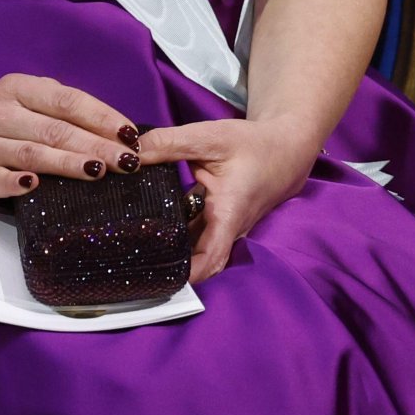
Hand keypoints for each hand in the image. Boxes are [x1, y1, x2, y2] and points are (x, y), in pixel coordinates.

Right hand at [0, 74, 142, 204]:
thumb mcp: (20, 98)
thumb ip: (56, 109)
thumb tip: (109, 131)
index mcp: (17, 88)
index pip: (66, 100)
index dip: (100, 116)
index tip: (130, 134)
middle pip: (54, 130)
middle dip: (95, 146)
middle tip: (128, 161)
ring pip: (31, 154)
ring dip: (66, 164)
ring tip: (98, 172)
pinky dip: (16, 183)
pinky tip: (36, 186)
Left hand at [137, 118, 313, 283]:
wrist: (284, 149)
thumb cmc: (252, 145)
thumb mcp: (209, 137)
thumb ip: (169, 144)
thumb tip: (130, 153)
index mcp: (227, 215)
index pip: (209, 259)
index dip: (186, 274)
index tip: (157, 277)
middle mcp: (225, 228)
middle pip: (197, 261)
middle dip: (169, 265)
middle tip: (134, 262)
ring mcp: (222, 226)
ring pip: (194, 246)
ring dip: (170, 247)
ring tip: (132, 244)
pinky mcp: (218, 218)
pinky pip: (195, 231)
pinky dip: (175, 229)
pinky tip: (149, 219)